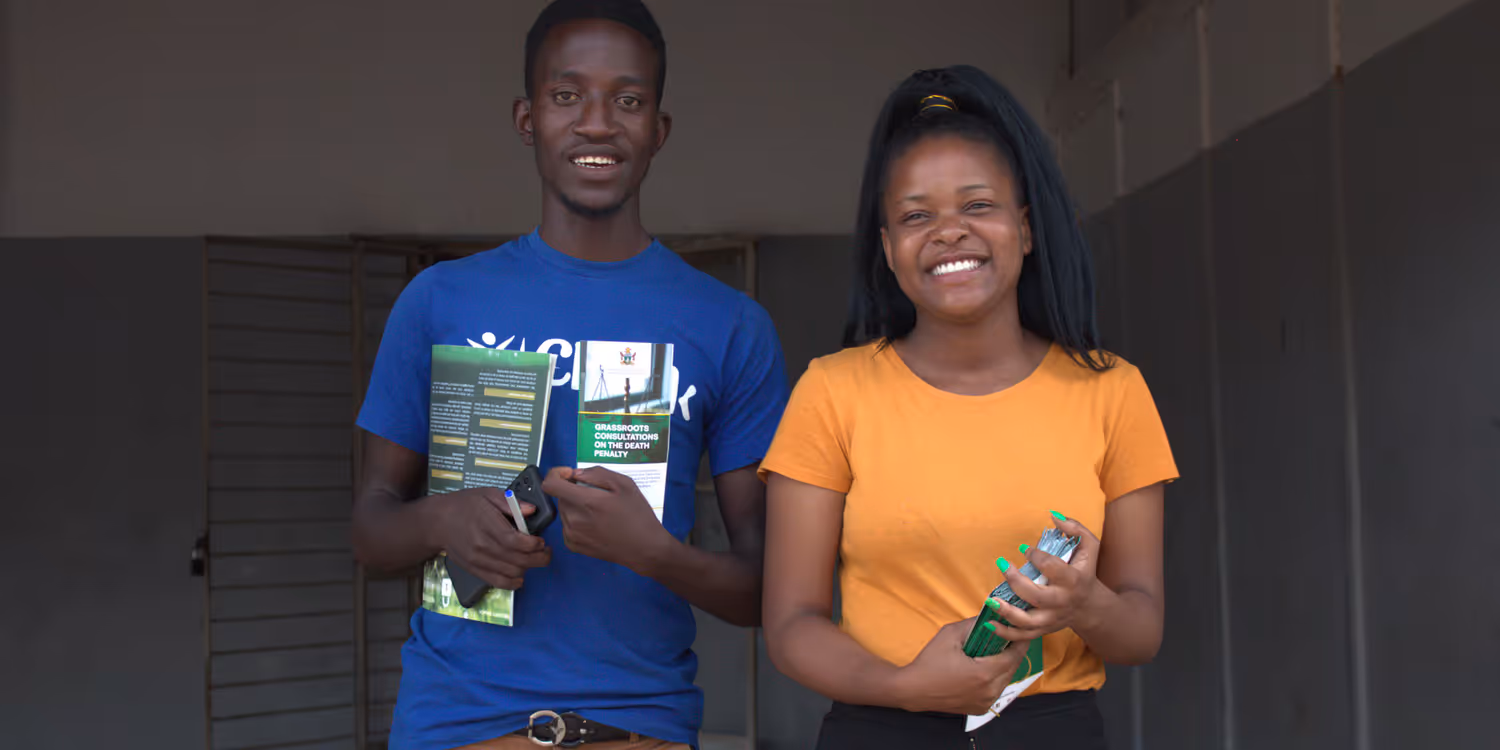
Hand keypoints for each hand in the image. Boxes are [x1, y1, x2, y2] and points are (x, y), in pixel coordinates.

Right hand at [431, 487, 549, 589]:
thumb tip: (531, 510)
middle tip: (545, 551)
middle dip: (538, 558)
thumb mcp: (487, 494)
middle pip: (517, 560)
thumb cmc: (464, 505)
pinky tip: (520, 576)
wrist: (437, 522)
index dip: (533, 545)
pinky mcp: (475, 570)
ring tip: (534, 558)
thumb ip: (510, 503)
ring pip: (511, 572)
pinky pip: (498, 582)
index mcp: (487, 525)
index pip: (516, 542)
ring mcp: (478, 561)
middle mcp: (482, 546)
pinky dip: (513, 583)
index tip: (541, 541)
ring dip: (528, 568)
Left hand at [542, 466, 675, 571]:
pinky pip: (567, 525)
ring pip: (564, 510)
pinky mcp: (573, 546)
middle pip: (561, 496)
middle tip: (598, 496)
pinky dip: (577, 520)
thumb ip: (597, 473)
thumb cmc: (638, 515)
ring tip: (599, 512)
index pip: (551, 484)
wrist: (645, 548)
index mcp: (586, 502)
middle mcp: (574, 519)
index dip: (557, 473)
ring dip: (576, 506)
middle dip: (574, 491)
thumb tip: (576, 474)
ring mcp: (572, 535)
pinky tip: (595, 524)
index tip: (571, 475)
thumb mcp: (625, 485)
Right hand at [894, 616, 1033, 714]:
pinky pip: (995, 690)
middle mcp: (989, 691)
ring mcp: (986, 702)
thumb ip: (973, 624)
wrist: (914, 690)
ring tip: (996, 651)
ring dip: (1004, 666)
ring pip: (1005, 680)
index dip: (1020, 641)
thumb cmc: (930, 662)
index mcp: (984, 673)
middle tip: (1009, 637)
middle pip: (1013, 668)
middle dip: (1013, 652)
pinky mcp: (980, 709)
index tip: (1021, 630)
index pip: (1014, 655)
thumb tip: (991, 615)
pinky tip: (985, 668)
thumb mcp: (949, 635)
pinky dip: (995, 678)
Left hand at [987, 514, 1103, 640]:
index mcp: (1073, 580)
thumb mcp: (1090, 547)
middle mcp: (1062, 602)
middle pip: (1037, 596)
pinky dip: (1005, 633)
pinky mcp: (1043, 629)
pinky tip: (990, 622)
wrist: (1091, 607)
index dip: (1036, 556)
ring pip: (1028, 621)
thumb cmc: (1085, 572)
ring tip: (991, 600)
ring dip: (1007, 612)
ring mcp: (1051, 619)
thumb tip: (1054, 516)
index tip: (1023, 548)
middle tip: (1002, 565)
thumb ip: (1076, 529)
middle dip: (1016, 582)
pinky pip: (1022, 636)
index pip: (1052, 568)